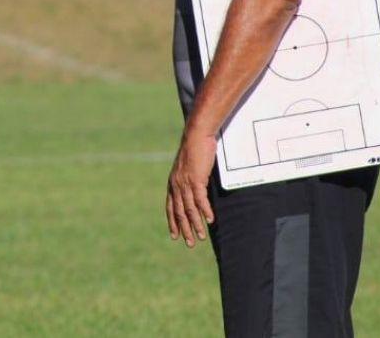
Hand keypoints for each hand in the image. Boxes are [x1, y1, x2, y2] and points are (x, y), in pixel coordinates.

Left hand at [165, 128, 216, 247]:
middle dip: (184, 229)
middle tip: (190, 243)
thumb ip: (189, 181)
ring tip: (201, 237)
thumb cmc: (194, 150)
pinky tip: (209, 220)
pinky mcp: (195, 179)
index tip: (175, 236)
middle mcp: (176, 185)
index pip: (170, 207)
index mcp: (173, 183)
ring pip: (189, 209)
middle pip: (179, 212)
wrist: (195, 136)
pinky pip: (200, 199)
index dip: (172, 222)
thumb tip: (194, 190)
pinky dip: (204, 211)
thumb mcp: (188, 168)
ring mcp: (185, 183)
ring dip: (196, 224)